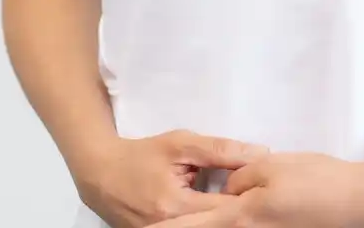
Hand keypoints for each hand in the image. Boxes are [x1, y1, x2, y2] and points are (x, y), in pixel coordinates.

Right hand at [72, 129, 270, 227]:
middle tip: (254, 195)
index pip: (225, 208)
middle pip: (217, 224)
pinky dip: (205, 222)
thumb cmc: (142, 155)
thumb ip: (220, 150)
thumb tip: (260, 153)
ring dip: (222, 217)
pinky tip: (215, 209)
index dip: (246, 196)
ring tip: (236, 200)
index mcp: (177, 207)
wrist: (100, 174)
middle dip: (237, 210)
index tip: (263, 185)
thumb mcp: (181, 144)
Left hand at [142, 150, 363, 227]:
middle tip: (152, 225)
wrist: (357, 202)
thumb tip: (225, 186)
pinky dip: (225, 222)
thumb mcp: (274, 166)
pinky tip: (223, 212)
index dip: (168, 227)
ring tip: (176, 220)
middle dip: (181, 227)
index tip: (144, 226)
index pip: (194, 223)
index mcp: (243, 214)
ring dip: (204, 220)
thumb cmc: (317, 180)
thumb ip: (241, 174)